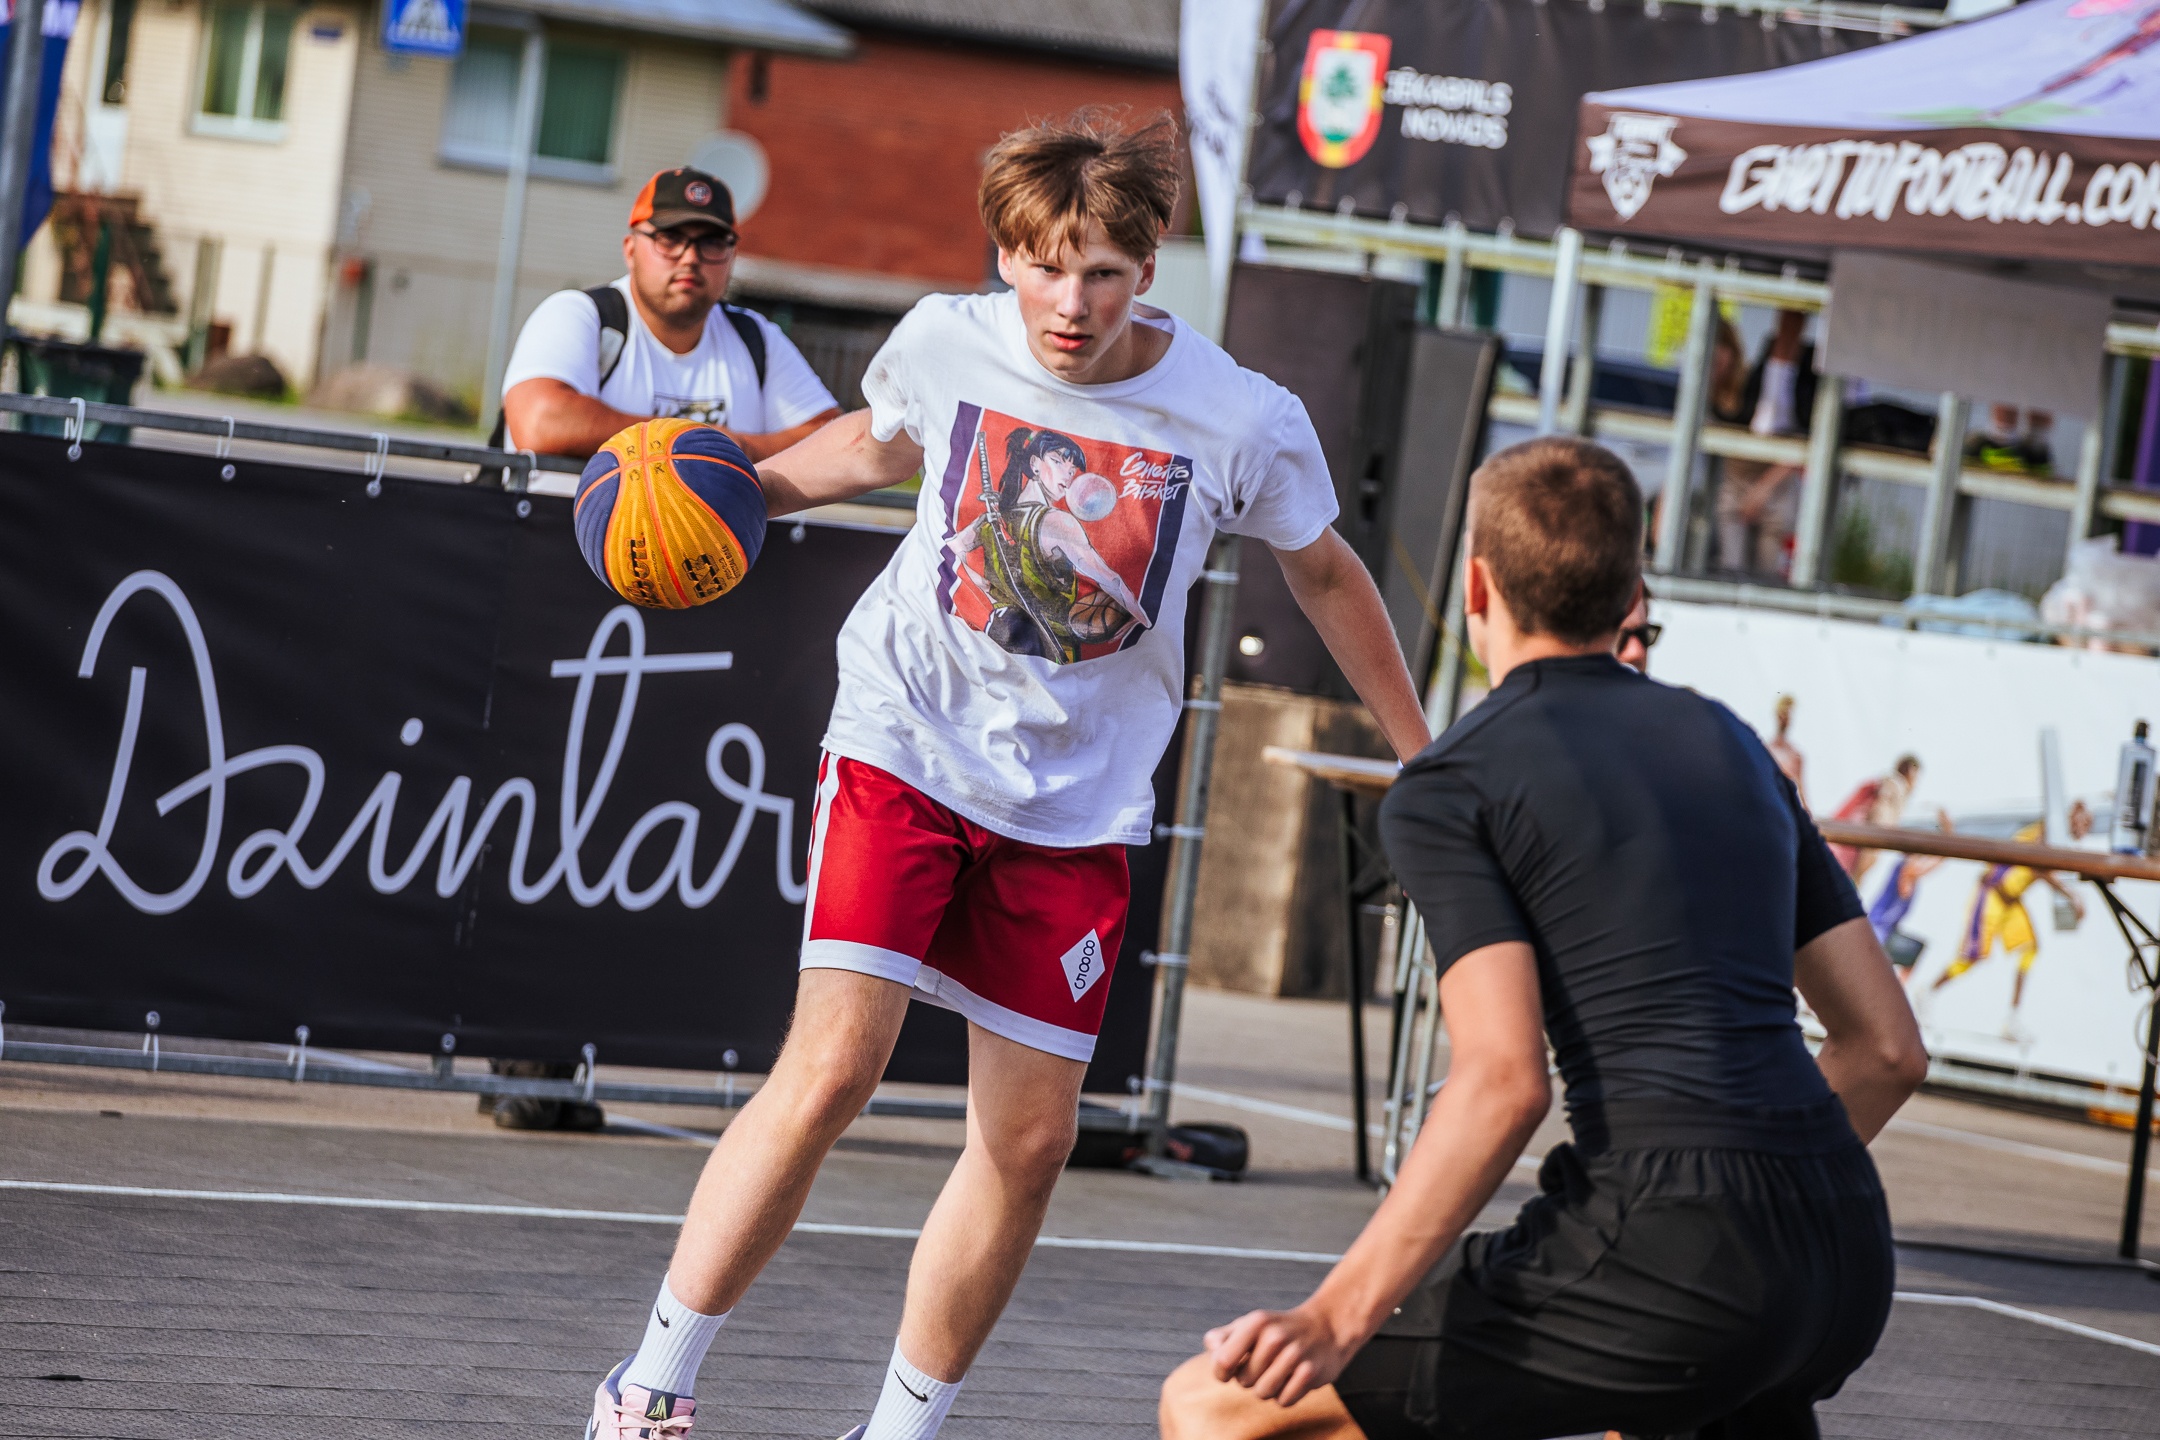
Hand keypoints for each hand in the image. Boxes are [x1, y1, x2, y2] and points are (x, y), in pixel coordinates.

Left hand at [1204, 1304, 1354, 1406]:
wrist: (1326, 1327)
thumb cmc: (1278, 1330)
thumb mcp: (1250, 1324)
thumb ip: (1223, 1338)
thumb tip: (1213, 1352)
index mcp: (1255, 1322)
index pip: (1222, 1361)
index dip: (1221, 1373)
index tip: (1230, 1370)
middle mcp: (1275, 1336)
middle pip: (1243, 1382)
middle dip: (1250, 1379)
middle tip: (1265, 1364)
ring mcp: (1294, 1354)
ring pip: (1263, 1394)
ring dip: (1268, 1389)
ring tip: (1278, 1372)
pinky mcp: (1310, 1372)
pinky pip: (1284, 1401)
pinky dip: (1286, 1395)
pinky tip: (1293, 1379)